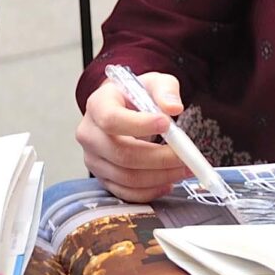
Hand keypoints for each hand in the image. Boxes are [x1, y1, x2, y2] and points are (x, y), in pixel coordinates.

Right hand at [74, 71, 189, 201]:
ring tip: (183, 168)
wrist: (123, 110)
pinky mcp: (103, 178)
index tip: (167, 124)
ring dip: (160, 176)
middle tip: (185, 156)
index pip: (112, 119)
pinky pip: (126, 192)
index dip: (139, 125)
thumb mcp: (154, 83)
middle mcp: (89, 134)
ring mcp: (93, 159)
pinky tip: (168, 181)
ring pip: (126, 177)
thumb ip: (166, 90)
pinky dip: (151, 191)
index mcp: (97, 105)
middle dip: (159, 158)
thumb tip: (174, 107)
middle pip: (121, 153)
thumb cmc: (136, 96)